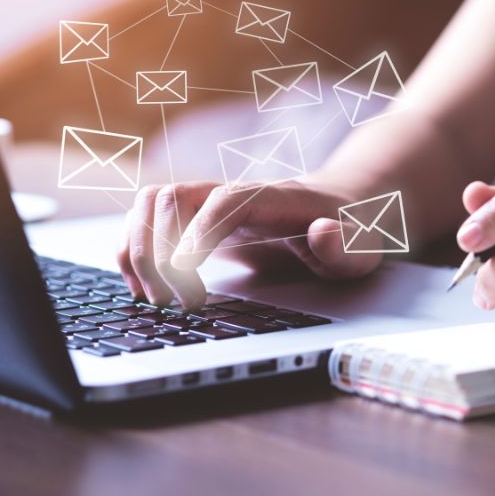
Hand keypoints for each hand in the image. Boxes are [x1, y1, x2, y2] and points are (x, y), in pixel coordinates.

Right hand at [117, 180, 382, 309]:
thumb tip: (323, 231)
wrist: (339, 210)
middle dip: (160, 251)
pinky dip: (133, 249)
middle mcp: (234, 193)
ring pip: (150, 203)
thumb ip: (345, 245)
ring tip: (154, 297)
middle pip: (174, 197)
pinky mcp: (197, 219)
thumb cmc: (349, 232)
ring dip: (138, 248)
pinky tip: (145, 287)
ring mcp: (212, 203)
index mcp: (274, 198)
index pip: (226, 201)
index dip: (199, 231)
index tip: (184, 271)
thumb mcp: (361, 247)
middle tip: (174, 302)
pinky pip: (147, 220)